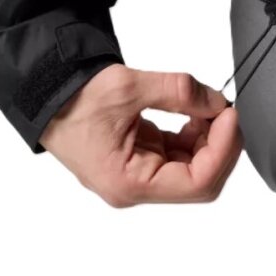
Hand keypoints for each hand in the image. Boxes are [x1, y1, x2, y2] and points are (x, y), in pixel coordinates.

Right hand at [39, 64, 241, 207]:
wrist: (46, 94)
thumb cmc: (73, 99)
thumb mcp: (129, 87)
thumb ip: (179, 92)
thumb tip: (216, 101)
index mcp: (129, 183)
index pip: (197, 182)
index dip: (223, 149)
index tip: (229, 116)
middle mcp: (135, 188)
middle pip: (200, 180)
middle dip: (220, 144)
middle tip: (226, 110)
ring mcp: (139, 175)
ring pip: (193, 167)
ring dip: (209, 137)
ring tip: (209, 106)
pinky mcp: (142, 159)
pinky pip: (180, 153)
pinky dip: (195, 133)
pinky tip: (195, 112)